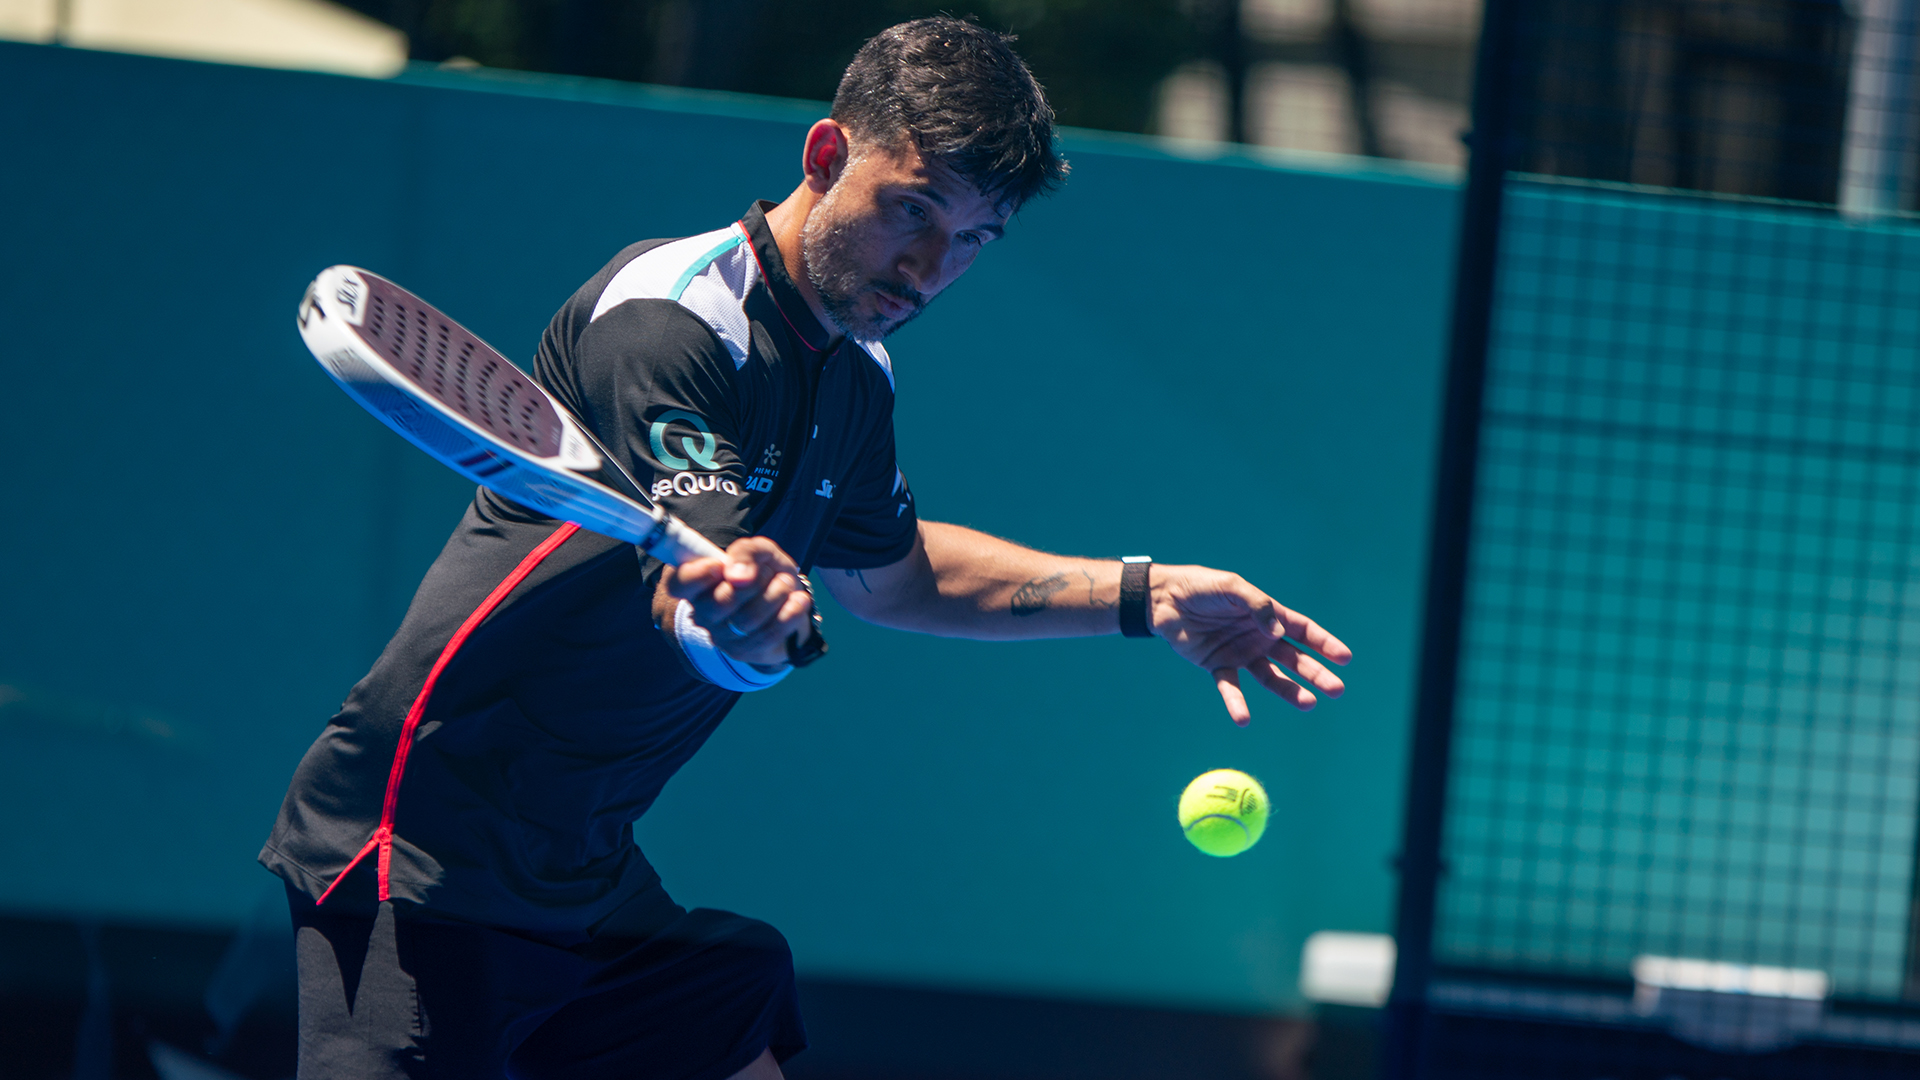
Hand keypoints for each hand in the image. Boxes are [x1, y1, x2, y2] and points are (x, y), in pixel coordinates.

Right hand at [663, 536, 815, 667]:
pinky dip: (790, 613)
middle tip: (768, 572)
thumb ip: (746, 552)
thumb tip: (736, 574)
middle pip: (720, 602)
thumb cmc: (765, 572)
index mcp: (697, 584)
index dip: (696, 575)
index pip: (679, 584)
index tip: (719, 565)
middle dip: (755, 581)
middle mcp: (702, 613)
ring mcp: (722, 636)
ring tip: (786, 584)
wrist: (789, 600)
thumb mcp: (759, 551)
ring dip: (776, 594)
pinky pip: (769, 634)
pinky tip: (798, 600)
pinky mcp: (745, 651)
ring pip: (747, 619)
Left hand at [1148, 565, 1351, 725]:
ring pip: (1271, 677)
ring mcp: (1240, 653)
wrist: (1163, 599)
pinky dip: (1237, 703)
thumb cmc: (1200, 587)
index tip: (1345, 658)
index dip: (1324, 644)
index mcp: (1267, 615)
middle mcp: (1259, 637)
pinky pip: (1231, 688)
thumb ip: (1257, 605)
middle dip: (1316, 673)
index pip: (1303, 631)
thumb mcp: (1232, 588)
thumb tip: (1279, 632)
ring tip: (1308, 704)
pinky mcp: (1218, 666)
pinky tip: (1243, 719)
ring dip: (1289, 691)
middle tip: (1337, 690)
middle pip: (1294, 659)